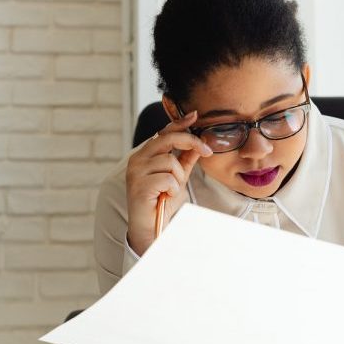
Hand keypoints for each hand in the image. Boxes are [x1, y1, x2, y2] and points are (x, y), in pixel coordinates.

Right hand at [125, 111, 211, 255]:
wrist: (150, 227)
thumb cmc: (162, 201)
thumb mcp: (178, 177)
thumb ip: (185, 159)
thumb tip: (198, 143)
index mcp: (145, 155)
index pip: (163, 133)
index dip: (179, 123)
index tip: (195, 115)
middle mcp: (137, 159)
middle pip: (167, 139)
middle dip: (191, 142)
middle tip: (207, 151)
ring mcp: (135, 172)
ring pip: (170, 161)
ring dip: (178, 177)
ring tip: (171, 189)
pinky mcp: (139, 185)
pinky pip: (167, 178)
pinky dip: (173, 188)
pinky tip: (166, 196)